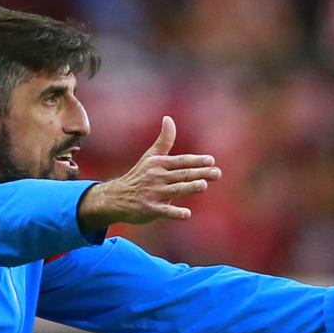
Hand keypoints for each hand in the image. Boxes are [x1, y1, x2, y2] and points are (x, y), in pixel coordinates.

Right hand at [77, 116, 220, 230]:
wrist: (116, 197)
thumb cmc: (139, 176)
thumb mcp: (150, 157)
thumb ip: (164, 140)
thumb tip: (168, 118)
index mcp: (159, 164)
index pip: (181, 161)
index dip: (196, 160)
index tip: (211, 160)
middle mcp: (157, 177)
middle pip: (182, 174)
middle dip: (200, 173)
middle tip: (217, 173)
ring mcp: (153, 193)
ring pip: (175, 190)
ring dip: (189, 188)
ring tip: (204, 186)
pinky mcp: (150, 209)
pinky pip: (164, 211)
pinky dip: (175, 212)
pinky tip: (186, 214)